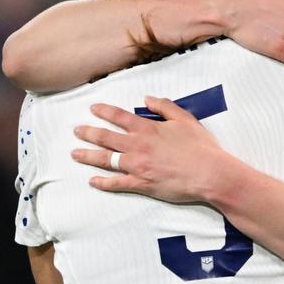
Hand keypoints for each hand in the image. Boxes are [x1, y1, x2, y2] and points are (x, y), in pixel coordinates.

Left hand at [72, 97, 242, 203]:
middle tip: (77, 131)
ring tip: (75, 154)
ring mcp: (136, 166)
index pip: (119, 117)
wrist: (209, 173)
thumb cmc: (201, 147)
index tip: (93, 109)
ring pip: (105, 159)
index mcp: (148, 129)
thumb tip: (147, 99)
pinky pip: (116, 183)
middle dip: (88, 133)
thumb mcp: (186, 119)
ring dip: (88, 155)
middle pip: (105, 137)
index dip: (104, 111)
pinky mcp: (141, 184)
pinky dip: (103, 182)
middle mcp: (137, 146)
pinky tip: (93, 181)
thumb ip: (165, 107)